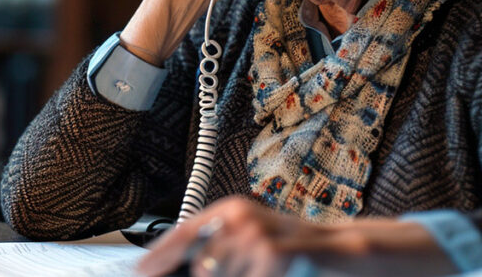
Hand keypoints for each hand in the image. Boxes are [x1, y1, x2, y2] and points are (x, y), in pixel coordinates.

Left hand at [135, 197, 457, 276]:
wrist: (342, 251)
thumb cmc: (292, 249)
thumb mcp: (249, 245)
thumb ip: (214, 253)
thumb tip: (175, 270)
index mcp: (228, 211)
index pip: (181, 234)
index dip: (157, 258)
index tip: (139, 274)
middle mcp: (239, 216)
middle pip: (201, 269)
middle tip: (246, 273)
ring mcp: (257, 234)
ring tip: (267, 273)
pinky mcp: (274, 253)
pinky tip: (277, 274)